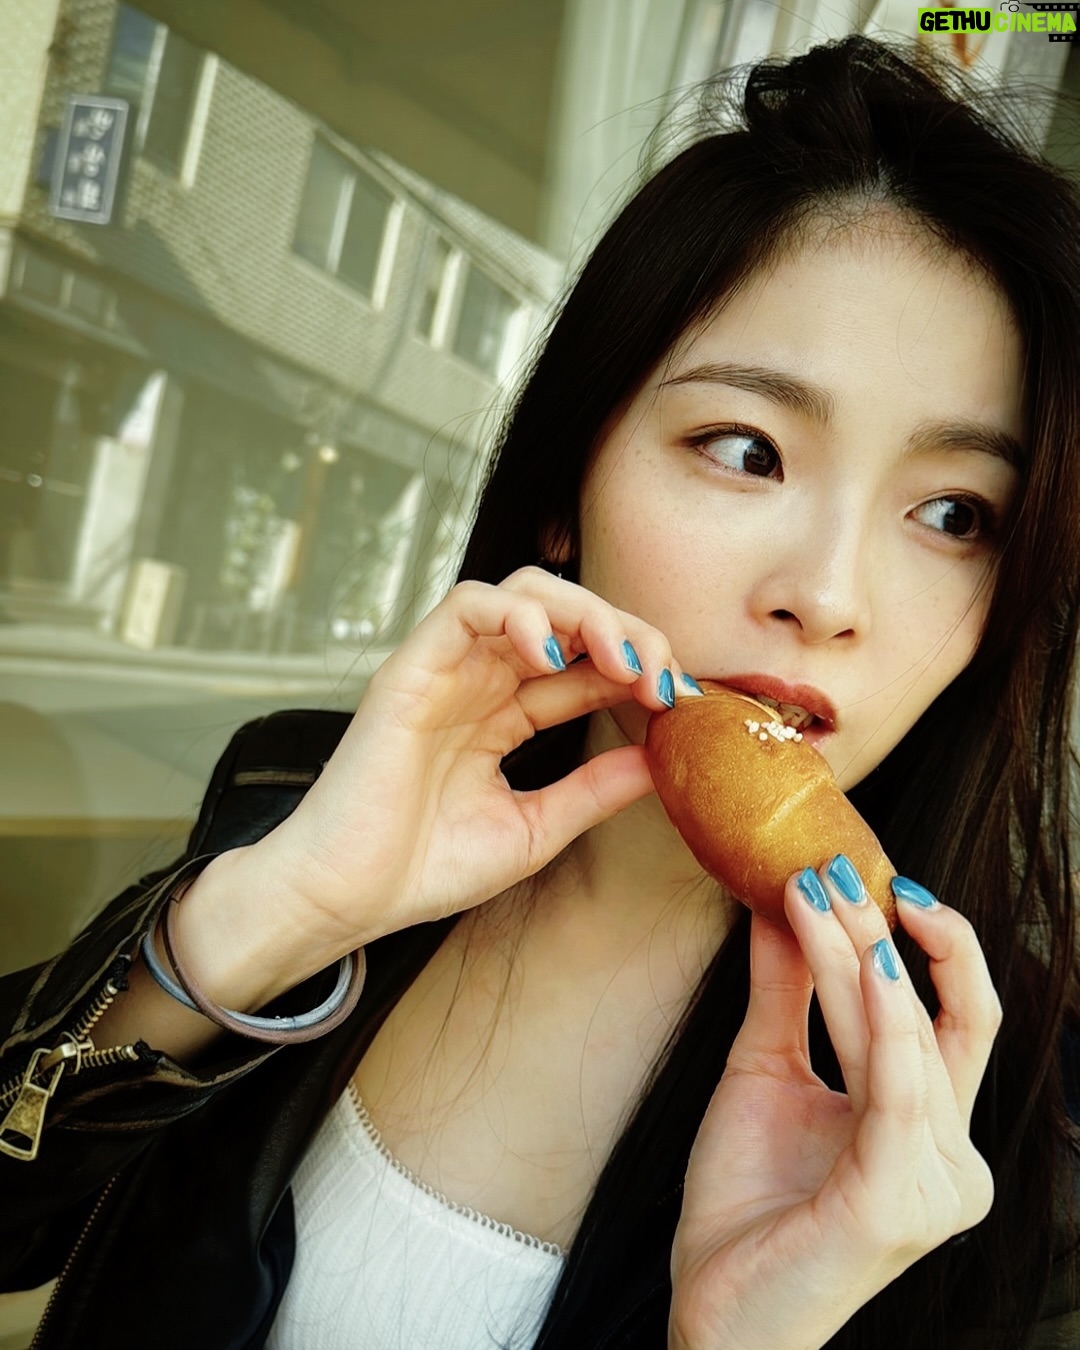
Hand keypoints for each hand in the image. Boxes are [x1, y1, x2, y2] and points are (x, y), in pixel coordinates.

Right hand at [248, 567, 695, 953]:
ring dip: (584, 615)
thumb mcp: (533, 829)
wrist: (346, 899)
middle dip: (625, 632)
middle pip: (566, 617)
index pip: (584, 663)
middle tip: (662, 675)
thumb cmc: (423, 868)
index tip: (681, 700)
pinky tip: (553, 656)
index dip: (639, 668)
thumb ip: (591, 792)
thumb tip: (656, 761)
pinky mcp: (411, 667)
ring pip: (524, 594)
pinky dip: (518, 615)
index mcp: (504, 714)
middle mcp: (478, 681)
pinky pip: (466, 606)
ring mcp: (445, 669)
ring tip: (622, 661)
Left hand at [668, 863, 1000, 1349]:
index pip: (948, 1013)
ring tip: (817, 891)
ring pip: (911, 1038)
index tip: (864, 872)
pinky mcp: (897, 1203)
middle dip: (906, 932)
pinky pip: (899, 1095)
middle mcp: (948, 1151)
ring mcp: (933, 1182)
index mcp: (926, 1122)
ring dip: (860, 955)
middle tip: (846, 865)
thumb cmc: (748, 1199)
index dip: (923, 939)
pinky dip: (884, 1022)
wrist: (714, 1306)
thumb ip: (787, 992)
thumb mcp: (765, 1068)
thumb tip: (787, 899)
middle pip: (951, 1017)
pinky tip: (865, 961)